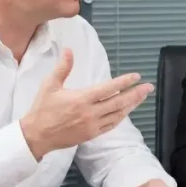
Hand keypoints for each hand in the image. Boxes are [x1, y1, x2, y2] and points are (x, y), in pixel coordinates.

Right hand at [20, 48, 152, 158]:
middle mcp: (90, 113)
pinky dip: (121, 117)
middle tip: (148, 87)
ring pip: (118, 115)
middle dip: (136, 94)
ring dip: (131, 105)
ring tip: (142, 97)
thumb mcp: (50, 85)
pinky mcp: (91, 135)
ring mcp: (92, 126)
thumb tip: (69, 50)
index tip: (136, 76)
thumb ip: (63, 68)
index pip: (109, 88)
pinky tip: (127, 111)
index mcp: (82, 99)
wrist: (36, 135)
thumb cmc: (42, 109)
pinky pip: (111, 125)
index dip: (124, 82)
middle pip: (119, 102)